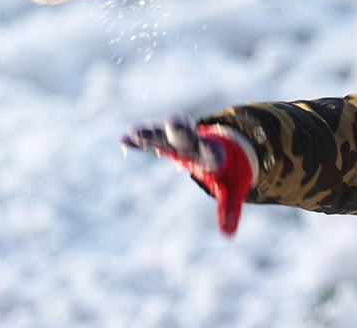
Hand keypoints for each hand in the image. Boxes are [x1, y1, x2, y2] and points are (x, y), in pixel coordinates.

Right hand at [121, 115, 256, 235]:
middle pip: (187, 137)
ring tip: (133, 131)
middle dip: (180, 130)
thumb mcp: (232, 189)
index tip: (215, 156)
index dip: (213, 157)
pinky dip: (138, 140)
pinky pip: (150, 139)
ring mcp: (178, 141)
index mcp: (214, 155)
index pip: (213, 156)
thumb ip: (229, 208)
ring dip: (150, 133)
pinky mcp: (165, 141)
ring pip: (163, 135)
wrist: (223, 148)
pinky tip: (123, 138)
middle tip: (173, 121)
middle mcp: (195, 144)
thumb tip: (228, 235)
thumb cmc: (228, 173)